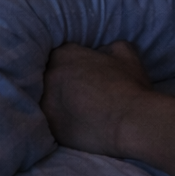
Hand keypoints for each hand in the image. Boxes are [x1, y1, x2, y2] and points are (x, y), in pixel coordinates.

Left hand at [40, 41, 151, 156]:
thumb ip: (106, 46)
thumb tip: (99, 53)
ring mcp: (46, 105)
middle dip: (63, 79)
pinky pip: (50, 119)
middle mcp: (49, 78)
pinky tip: (78, 120)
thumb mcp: (125, 52)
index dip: (73, 60)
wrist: (129, 122)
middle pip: (49, 75)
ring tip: (79, 104)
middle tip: (81, 86)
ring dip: (59, 99)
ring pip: (47, 98)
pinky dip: (61, 118)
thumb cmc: (129, 84)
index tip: (84, 67)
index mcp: (65, 56)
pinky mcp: (49, 129)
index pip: (59, 53)